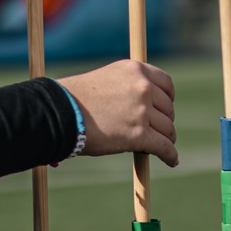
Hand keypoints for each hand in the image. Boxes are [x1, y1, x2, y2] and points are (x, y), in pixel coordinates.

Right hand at [56, 61, 178, 165]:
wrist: (58, 113)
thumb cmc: (74, 99)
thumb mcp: (106, 81)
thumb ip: (127, 87)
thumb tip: (144, 105)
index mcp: (135, 70)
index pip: (166, 83)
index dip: (168, 99)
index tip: (165, 108)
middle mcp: (142, 87)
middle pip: (167, 109)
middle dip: (163, 121)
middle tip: (157, 131)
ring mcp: (142, 111)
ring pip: (167, 129)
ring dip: (166, 139)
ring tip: (162, 147)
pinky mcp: (139, 134)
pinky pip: (164, 147)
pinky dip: (170, 156)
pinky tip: (172, 161)